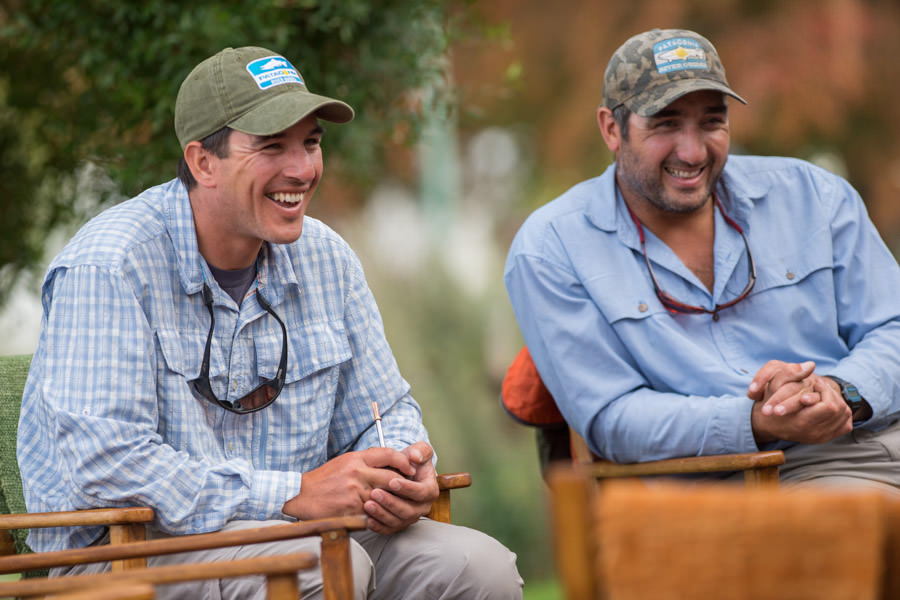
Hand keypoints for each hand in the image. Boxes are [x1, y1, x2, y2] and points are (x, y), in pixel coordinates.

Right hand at [281, 447, 416, 520]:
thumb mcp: (344, 462)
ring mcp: (354, 492)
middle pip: (391, 478)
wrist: (300, 494)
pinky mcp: (351, 509)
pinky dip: (377, 515)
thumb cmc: (324, 479)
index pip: (388, 454)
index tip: (409, 469)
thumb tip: (389, 463)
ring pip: (384, 497)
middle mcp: (357, 473)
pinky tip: (380, 516)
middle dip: (403, 485)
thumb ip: (366, 461)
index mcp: (356, 459)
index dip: (403, 461)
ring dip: (392, 502)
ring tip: (398, 504)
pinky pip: (371, 513)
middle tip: (410, 490)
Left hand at [363, 441, 438, 534]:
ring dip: (382, 514)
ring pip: (398, 521)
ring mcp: (410, 517)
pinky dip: (378, 526)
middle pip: (409, 510)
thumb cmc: (411, 461)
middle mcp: (422, 506)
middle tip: (375, 493)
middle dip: (391, 502)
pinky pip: (389, 529)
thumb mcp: (418, 450)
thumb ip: (420, 450)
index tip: (392, 482)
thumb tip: (415, 457)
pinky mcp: (398, 524)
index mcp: (430, 490)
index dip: (407, 488)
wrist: (401, 472)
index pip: (422, 492)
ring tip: (368, 504)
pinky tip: (367, 519)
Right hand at [750, 369, 851, 444]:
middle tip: (820, 387)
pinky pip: (844, 424)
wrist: (769, 423)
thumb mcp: (776, 386)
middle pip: (838, 410)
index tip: (815, 383)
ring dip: (837, 402)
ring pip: (843, 415)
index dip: (825, 391)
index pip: (829, 406)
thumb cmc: (771, 403)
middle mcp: (814, 433)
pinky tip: (830, 407)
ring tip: (823, 395)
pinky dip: (841, 414)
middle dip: (831, 394)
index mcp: (801, 421)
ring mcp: (821, 437)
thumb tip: (811, 364)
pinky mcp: (825, 438)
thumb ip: (792, 373)